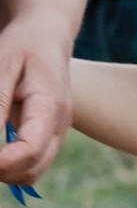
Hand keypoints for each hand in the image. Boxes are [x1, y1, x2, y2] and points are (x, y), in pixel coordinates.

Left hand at [0, 1, 74, 185]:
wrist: (47, 35)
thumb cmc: (23, 45)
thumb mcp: (3, 66)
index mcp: (50, 106)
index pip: (29, 150)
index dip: (0, 162)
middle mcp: (59, 124)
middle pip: (33, 169)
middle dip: (1, 172)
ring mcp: (57, 131)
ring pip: (33, 171)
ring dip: (6, 172)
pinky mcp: (49, 133)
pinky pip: (32, 162)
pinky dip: (12, 165)